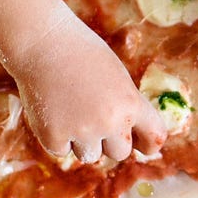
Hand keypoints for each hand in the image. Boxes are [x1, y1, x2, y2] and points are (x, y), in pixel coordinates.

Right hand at [3, 4, 165, 163]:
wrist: (43, 42)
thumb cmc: (81, 53)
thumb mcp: (117, 77)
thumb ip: (126, 106)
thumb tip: (130, 137)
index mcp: (131, 104)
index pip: (154, 137)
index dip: (148, 145)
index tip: (143, 147)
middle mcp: (111, 122)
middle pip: (119, 153)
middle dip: (108, 142)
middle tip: (91, 118)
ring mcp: (81, 131)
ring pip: (89, 155)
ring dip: (80, 141)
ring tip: (69, 109)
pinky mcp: (53, 137)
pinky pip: (60, 150)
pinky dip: (55, 136)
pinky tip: (51, 109)